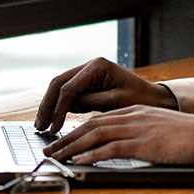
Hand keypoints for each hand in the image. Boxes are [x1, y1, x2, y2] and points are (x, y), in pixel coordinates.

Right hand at [35, 58, 177, 133]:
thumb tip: (68, 106)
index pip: (70, 88)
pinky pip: (68, 95)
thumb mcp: (117, 102)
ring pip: (59, 89)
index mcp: (97, 66)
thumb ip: (92, 102)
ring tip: (42, 127)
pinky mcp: (87, 84)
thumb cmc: (141, 99)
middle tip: (39, 127)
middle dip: (47, 106)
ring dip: (50, 107)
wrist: (154, 98)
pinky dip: (60, 108)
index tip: (53, 127)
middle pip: (58, 84)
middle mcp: (89, 66)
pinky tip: (53, 122)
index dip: (58, 108)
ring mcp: (87, 74)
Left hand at [43, 106, 193, 165]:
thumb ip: (144, 134)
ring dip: (71, 147)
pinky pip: (109, 148)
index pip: (100, 119)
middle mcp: (133, 117)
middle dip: (67, 138)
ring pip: (94, 135)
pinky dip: (90, 155)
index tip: (64, 140)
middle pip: (91, 125)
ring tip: (54, 156)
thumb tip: (129, 148)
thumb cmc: (191, 136)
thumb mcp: (163, 130)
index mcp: (137, 112)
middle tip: (49, 148)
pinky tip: (77, 161)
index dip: (79, 130)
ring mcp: (136, 129)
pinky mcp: (142, 143)